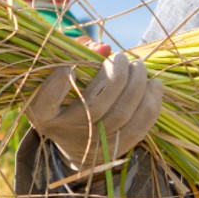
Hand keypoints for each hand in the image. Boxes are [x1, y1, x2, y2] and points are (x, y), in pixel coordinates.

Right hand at [25, 53, 162, 170]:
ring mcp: (93, 144)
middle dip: (115, 75)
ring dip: (136, 85)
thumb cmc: (66, 98)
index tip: (69, 68)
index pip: (46, 102)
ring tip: (139, 66)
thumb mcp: (59, 77)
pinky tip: (154, 85)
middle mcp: (67, 132)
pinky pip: (140, 127)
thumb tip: (103, 48)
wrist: (77, 143)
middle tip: (121, 58)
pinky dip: (151, 103)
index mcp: (44, 114)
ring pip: (121, 114)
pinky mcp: (117, 149)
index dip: (56, 85)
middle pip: (95, 105)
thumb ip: (76, 56)